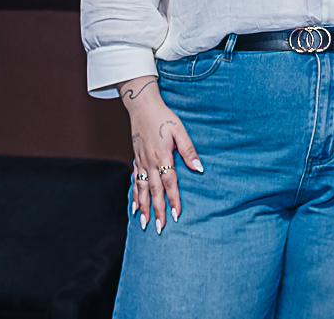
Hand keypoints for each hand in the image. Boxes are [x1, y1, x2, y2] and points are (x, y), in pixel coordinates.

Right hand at [118, 76, 203, 234]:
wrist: (142, 106)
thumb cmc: (163, 117)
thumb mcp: (180, 130)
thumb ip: (188, 150)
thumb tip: (199, 168)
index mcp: (162, 156)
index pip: (170, 183)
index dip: (173, 199)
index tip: (176, 215)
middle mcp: (150, 162)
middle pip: (154, 191)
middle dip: (157, 210)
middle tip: (159, 228)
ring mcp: (141, 161)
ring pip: (141, 189)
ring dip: (143, 207)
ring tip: (144, 223)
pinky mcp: (136, 158)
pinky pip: (134, 180)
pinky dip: (134, 195)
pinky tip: (135, 206)